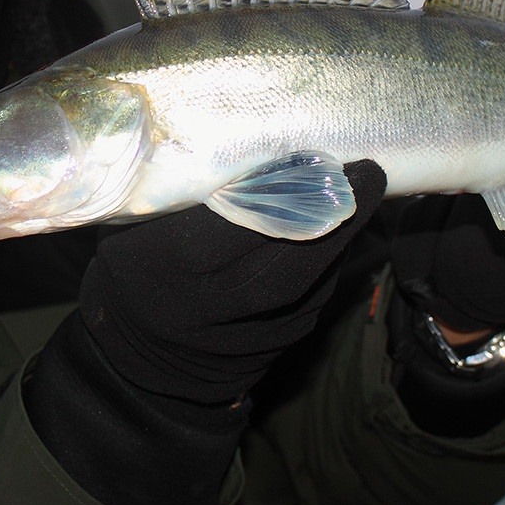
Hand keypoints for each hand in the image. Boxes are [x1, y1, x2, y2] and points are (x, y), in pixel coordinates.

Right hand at [79, 160, 387, 404]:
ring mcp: (243, 336)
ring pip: (310, 285)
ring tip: (364, 194)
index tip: (323, 155)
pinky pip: (312, 303)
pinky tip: (341, 235)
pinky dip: (330, 266)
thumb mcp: (134, 227)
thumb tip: (248, 144)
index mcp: (167, 264)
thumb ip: (181, 195)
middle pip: (289, 261)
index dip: (288, 191)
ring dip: (342, 239)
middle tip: (370, 173)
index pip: (238, 224)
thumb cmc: (133, 269)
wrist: (134, 359)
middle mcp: (208, 306)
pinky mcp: (272, 350)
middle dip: (338, 216)